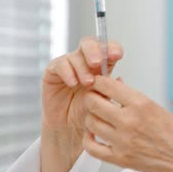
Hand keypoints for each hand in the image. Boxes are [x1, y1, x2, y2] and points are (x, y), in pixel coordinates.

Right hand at [40, 37, 122, 171]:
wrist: (69, 128)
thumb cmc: (89, 113)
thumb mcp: (104, 101)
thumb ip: (110, 90)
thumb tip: (119, 79)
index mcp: (102, 65)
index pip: (108, 48)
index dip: (113, 48)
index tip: (117, 56)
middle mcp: (85, 61)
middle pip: (90, 43)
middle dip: (95, 51)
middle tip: (97, 64)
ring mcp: (69, 64)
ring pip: (76, 54)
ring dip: (82, 67)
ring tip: (87, 83)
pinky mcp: (53, 71)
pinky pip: (60, 64)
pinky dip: (68, 72)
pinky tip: (73, 83)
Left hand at [82, 76, 172, 171]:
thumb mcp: (156, 106)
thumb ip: (133, 97)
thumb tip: (115, 84)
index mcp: (141, 105)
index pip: (107, 85)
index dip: (99, 81)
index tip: (98, 82)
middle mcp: (129, 121)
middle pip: (93, 103)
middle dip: (92, 97)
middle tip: (96, 97)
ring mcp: (122, 141)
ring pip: (90, 122)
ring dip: (91, 116)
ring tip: (98, 115)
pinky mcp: (119, 158)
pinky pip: (91, 147)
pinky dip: (88, 138)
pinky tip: (94, 133)